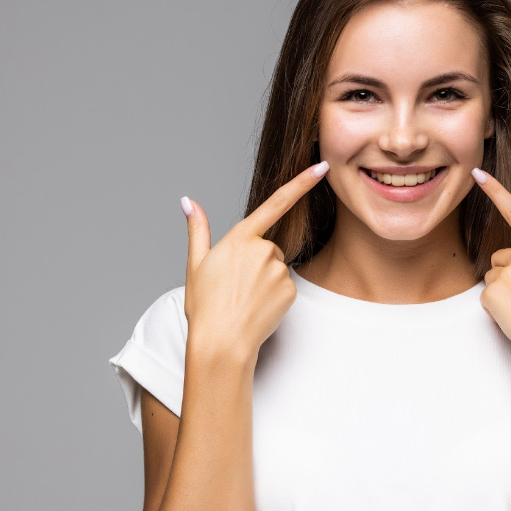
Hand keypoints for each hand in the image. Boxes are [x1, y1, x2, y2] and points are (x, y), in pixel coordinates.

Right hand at [180, 161, 329, 364]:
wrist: (221, 343)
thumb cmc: (205, 306)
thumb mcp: (196, 264)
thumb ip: (198, 229)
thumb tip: (188, 202)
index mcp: (240, 238)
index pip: (276, 203)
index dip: (302, 183)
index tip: (322, 168)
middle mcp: (264, 250)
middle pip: (269, 247)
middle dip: (257, 262)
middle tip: (236, 285)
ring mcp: (279, 271)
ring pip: (277, 268)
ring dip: (264, 279)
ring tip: (244, 298)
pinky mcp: (290, 291)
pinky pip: (284, 287)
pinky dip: (273, 296)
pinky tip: (257, 308)